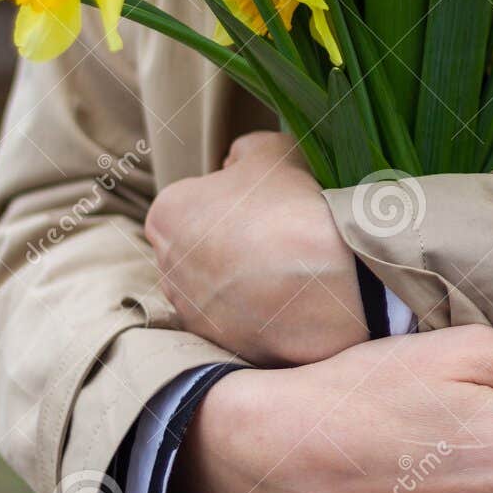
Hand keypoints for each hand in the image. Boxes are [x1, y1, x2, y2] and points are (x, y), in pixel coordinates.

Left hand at [145, 131, 366, 364]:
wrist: (325, 281)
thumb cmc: (294, 207)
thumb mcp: (273, 150)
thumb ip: (244, 150)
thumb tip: (234, 163)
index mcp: (168, 212)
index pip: (194, 199)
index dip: (232, 197)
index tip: (266, 202)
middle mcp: (167, 265)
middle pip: (199, 244)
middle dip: (230, 239)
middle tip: (278, 232)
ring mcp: (192, 309)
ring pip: (215, 285)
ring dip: (241, 277)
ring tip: (288, 267)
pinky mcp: (219, 343)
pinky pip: (235, 319)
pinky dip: (257, 310)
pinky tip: (290, 297)